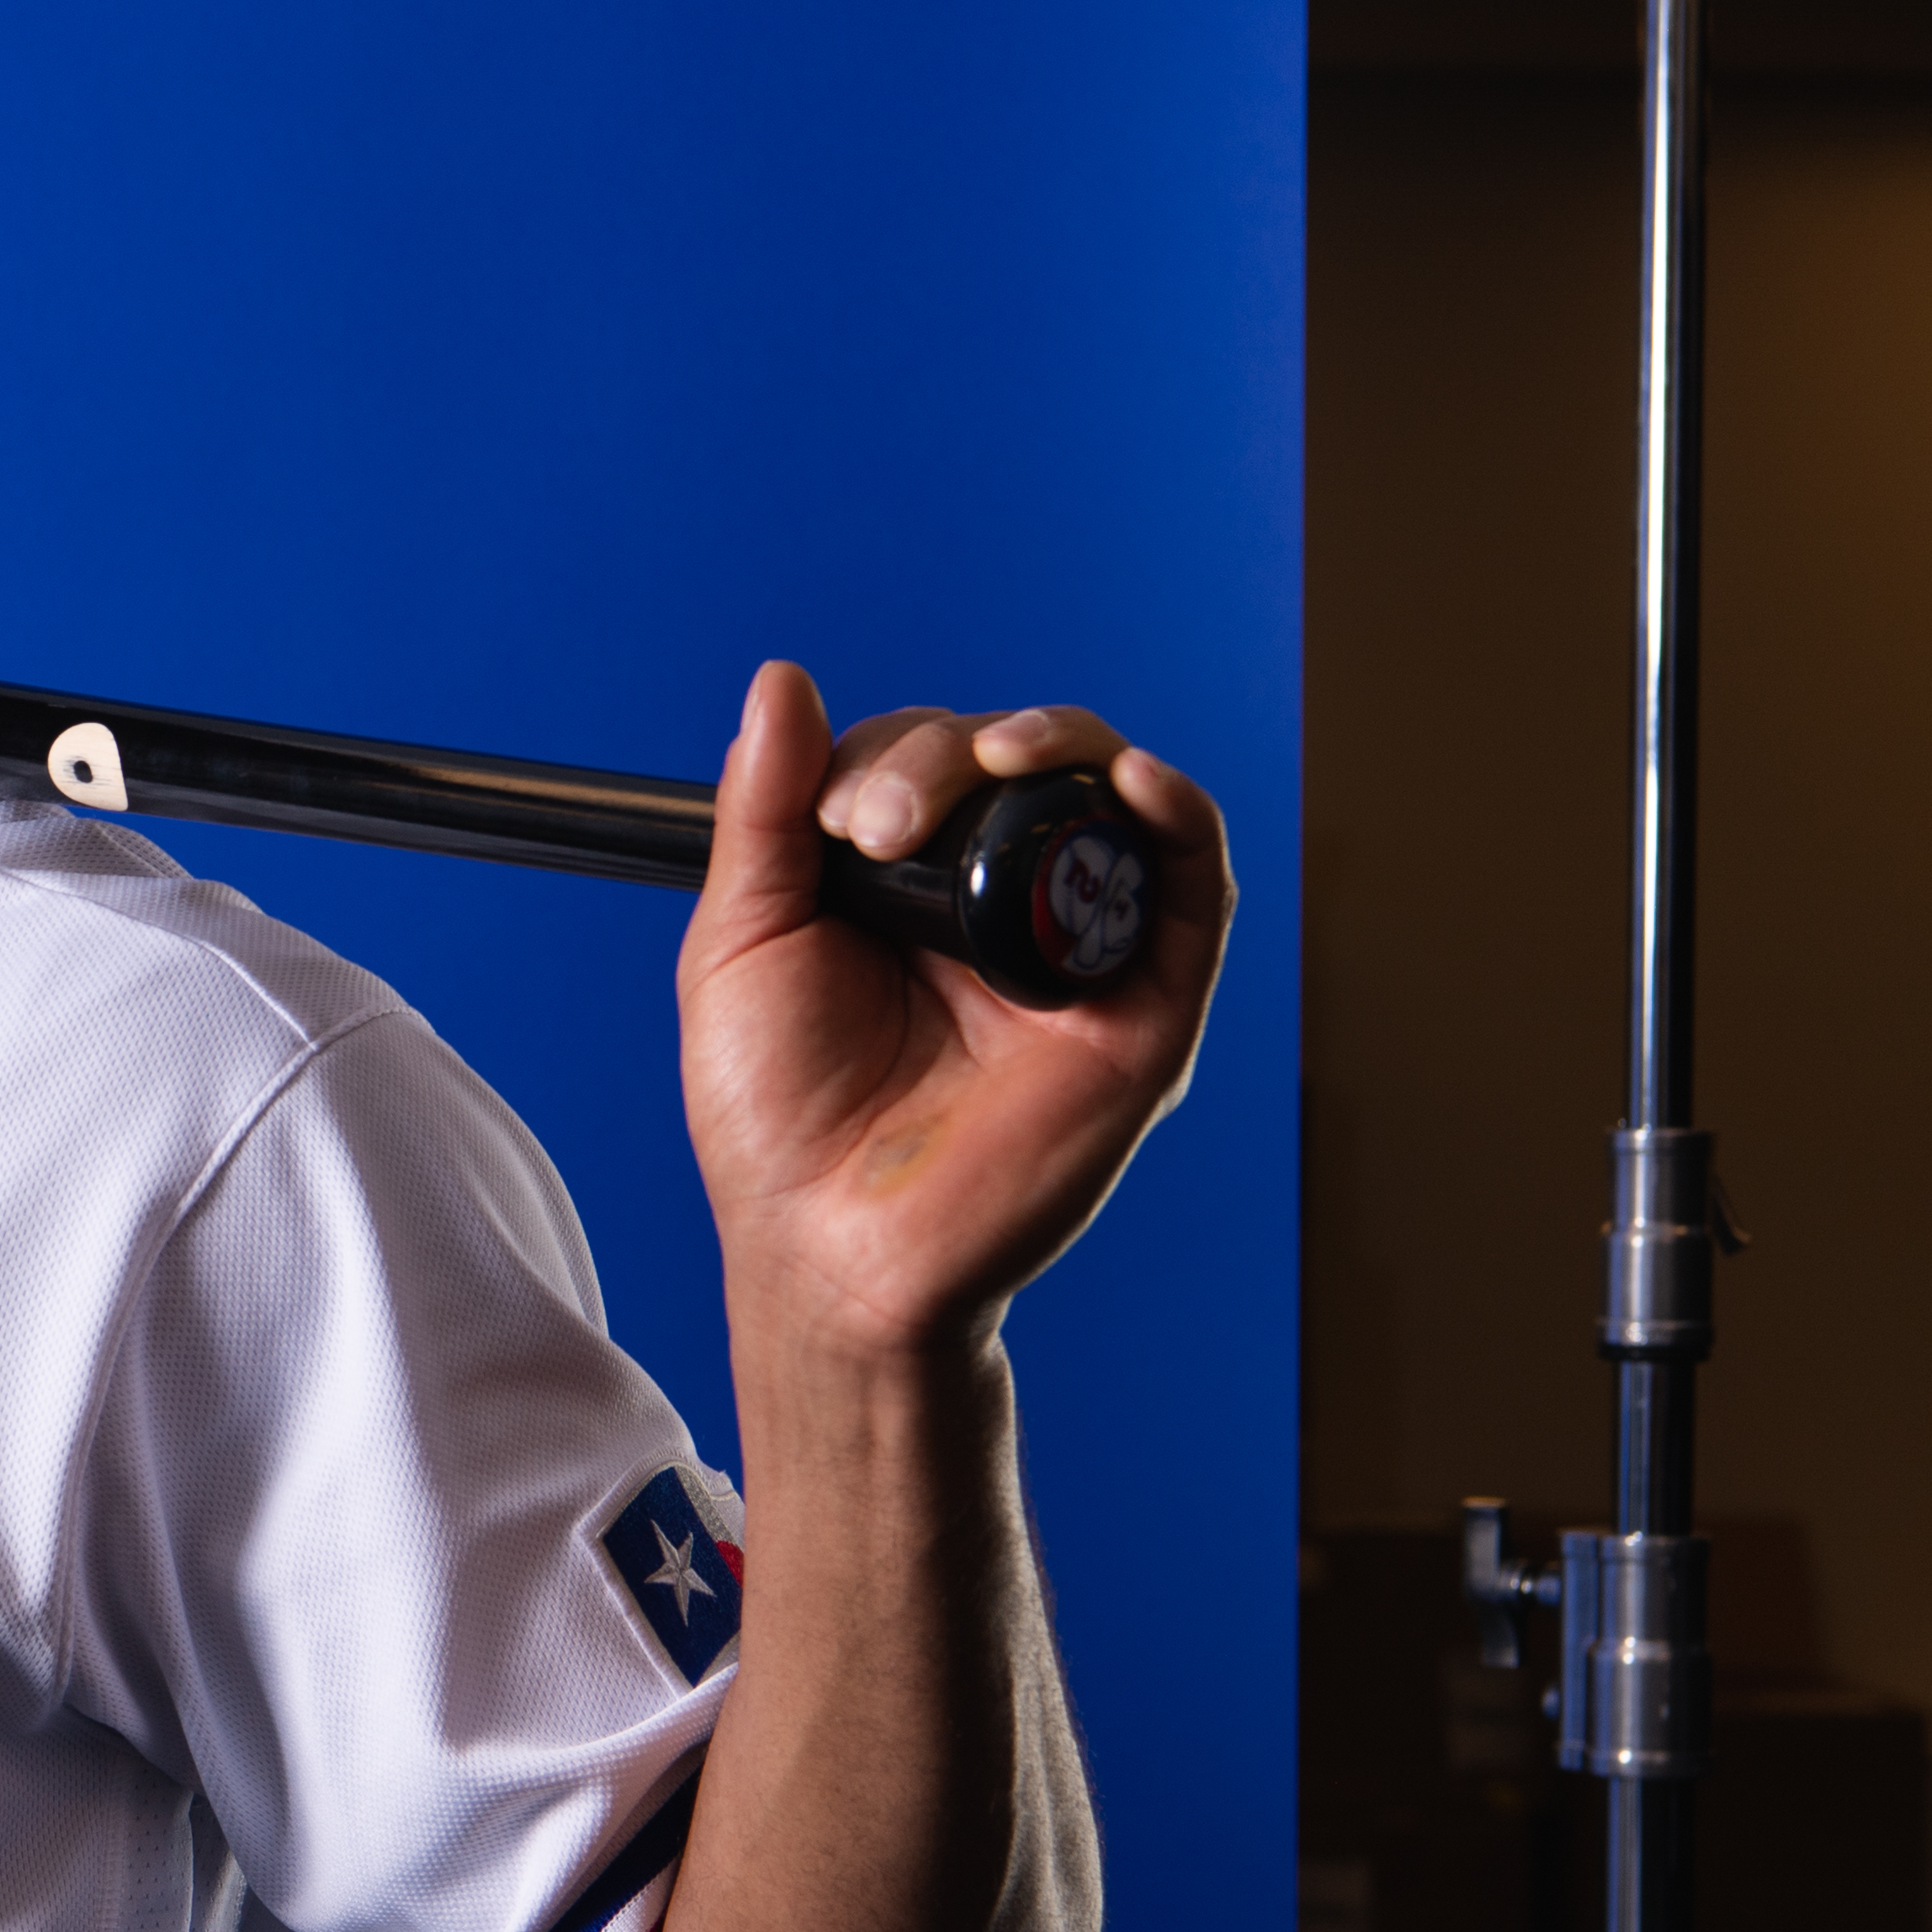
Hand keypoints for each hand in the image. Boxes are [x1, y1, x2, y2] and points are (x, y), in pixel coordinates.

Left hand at [677, 664, 1230, 1358]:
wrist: (828, 1249)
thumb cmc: (777, 1119)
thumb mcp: (743, 941)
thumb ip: (763, 813)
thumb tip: (780, 681)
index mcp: (903, 888)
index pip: (925, 760)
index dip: (889, 756)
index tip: (832, 822)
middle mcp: (993, 909)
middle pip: (1014, 761)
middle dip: (946, 756)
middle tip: (876, 828)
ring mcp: (1072, 953)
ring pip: (1104, 795)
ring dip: (1058, 744)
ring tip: (995, 761)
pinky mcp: (1142, 1007)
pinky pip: (1188, 887)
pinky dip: (1176, 814)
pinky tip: (1129, 778)